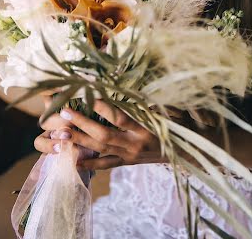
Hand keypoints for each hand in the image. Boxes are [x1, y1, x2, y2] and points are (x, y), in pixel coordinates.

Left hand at [36, 98, 168, 170]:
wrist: (188, 150)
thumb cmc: (180, 125)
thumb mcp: (170, 110)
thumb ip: (151, 102)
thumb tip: (131, 88)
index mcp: (146, 129)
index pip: (120, 118)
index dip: (103, 108)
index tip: (88, 95)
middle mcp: (135, 144)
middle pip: (104, 135)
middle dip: (83, 124)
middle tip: (65, 112)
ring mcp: (130, 155)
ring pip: (101, 149)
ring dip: (80, 141)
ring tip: (62, 132)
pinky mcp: (128, 162)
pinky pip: (106, 164)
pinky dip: (90, 162)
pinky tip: (73, 159)